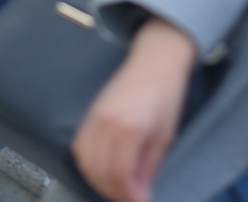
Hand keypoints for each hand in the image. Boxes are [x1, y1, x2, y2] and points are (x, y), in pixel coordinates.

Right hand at [71, 19, 196, 201]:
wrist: (156, 60)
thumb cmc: (167, 95)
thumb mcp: (165, 135)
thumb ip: (148, 167)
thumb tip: (139, 194)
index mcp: (130, 128)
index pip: (120, 175)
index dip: (128, 195)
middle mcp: (107, 124)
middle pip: (99, 172)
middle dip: (113, 191)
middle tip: (130, 197)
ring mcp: (93, 117)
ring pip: (85, 163)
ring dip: (99, 181)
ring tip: (118, 187)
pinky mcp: (88, 114)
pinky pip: (79, 148)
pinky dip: (88, 165)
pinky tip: (103, 170)